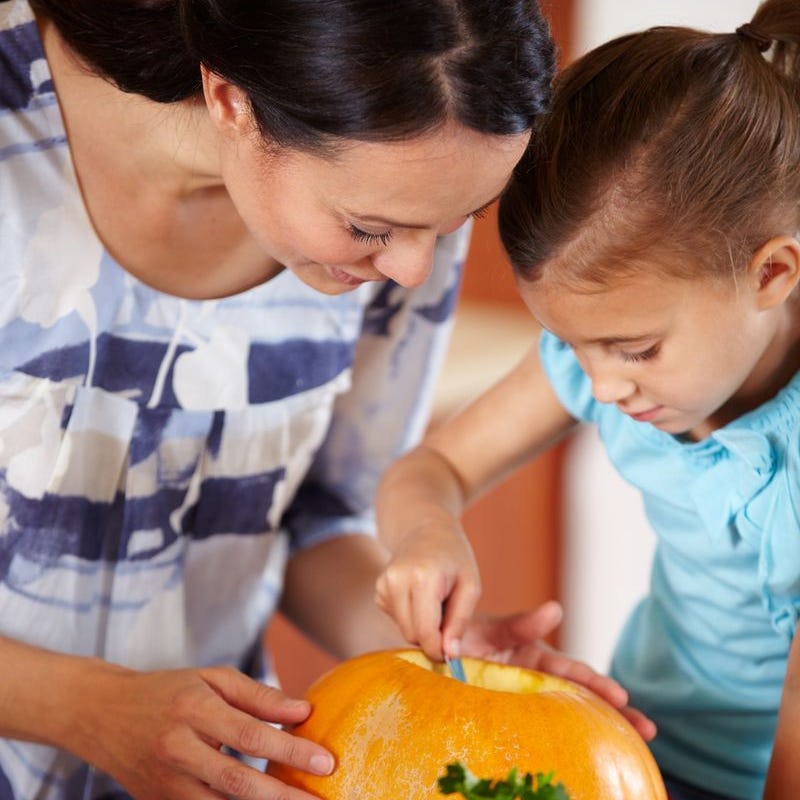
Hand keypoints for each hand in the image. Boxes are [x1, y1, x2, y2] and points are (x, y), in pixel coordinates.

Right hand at [76, 663, 334, 799]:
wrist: (102, 713)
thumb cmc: (168, 690)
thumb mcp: (213, 678)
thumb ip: (259, 696)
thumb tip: (304, 712)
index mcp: (194, 710)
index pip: (251, 735)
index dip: (290, 752)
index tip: (325, 761)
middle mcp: (177, 750)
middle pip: (238, 783)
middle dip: (283, 796)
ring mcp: (163, 784)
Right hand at [374, 522, 480, 661]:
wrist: (425, 528)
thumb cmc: (454, 557)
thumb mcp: (470, 586)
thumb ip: (460, 621)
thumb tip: (450, 654)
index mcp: (422, 578)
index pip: (426, 632)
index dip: (440, 650)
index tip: (453, 656)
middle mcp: (396, 580)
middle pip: (413, 635)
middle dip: (433, 636)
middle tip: (450, 618)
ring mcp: (383, 585)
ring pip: (404, 631)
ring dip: (422, 626)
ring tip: (436, 602)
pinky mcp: (378, 591)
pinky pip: (398, 620)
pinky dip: (411, 616)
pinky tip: (420, 596)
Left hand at [460, 601, 656, 741]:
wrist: (432, 653)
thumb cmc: (462, 636)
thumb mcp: (490, 629)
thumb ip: (521, 624)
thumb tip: (556, 609)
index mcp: (535, 657)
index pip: (572, 671)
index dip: (597, 684)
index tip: (622, 696)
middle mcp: (537, 679)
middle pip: (581, 695)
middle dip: (615, 710)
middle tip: (648, 729)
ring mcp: (526, 699)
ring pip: (567, 713)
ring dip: (600, 726)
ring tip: (634, 742)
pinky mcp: (513, 714)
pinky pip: (540, 728)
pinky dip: (565, 739)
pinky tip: (586, 755)